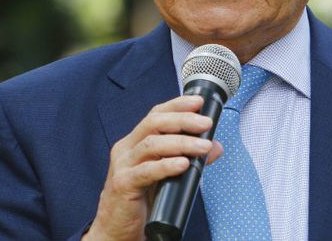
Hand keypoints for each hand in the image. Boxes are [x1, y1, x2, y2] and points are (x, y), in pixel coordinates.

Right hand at [84, 95, 222, 240]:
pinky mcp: (123, 184)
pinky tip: (183, 164)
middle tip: (206, 123)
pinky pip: (146, 171)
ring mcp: (123, 166)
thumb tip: (215, 146)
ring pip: (151, 145)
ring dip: (181, 143)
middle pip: (153, 124)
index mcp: (135, 142)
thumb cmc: (139, 200)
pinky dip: (166, 166)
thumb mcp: (166, 175)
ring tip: (203, 146)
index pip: (155, 115)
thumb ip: (188, 157)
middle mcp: (126, 149)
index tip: (198, 102)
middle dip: (182, 120)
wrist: (116, 229)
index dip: (176, 105)